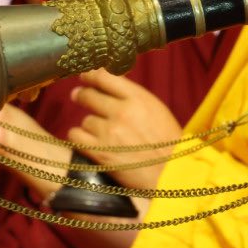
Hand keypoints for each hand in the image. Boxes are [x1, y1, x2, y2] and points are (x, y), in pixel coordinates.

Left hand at [66, 70, 183, 189]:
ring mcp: (109, 132)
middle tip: (79, 96)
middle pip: (88, 95)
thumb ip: (133, 98)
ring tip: (101, 133)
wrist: (172, 172)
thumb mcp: (157, 110)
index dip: (90, 75)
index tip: (85, 75)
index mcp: (138, 99)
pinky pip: (76, 137)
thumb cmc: (169, 142)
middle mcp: (121, 112)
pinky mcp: (99, 152)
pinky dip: (80, 139)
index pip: (105, 77)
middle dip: (82, 95)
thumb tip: (109, 88)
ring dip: (89, 125)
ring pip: (85, 120)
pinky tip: (89, 142)